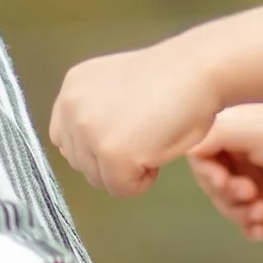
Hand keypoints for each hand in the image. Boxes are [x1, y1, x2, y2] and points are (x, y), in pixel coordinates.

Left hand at [50, 36, 218, 196]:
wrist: (198, 73)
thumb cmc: (171, 81)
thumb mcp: (114, 88)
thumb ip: (94, 110)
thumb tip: (91, 144)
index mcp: (72, 88)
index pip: (64, 138)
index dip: (95, 146)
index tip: (123, 137)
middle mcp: (72, 107)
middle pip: (80, 163)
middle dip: (112, 161)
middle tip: (144, 136)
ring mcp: (90, 131)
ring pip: (99, 179)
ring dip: (127, 171)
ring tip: (152, 141)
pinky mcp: (112, 154)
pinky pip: (122, 189)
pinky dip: (144, 181)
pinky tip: (158, 151)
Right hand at [186, 104, 262, 241]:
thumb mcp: (253, 131)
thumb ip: (215, 134)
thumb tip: (187, 146)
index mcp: (233, 128)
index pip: (199, 154)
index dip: (207, 173)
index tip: (225, 182)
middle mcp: (240, 150)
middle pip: (211, 183)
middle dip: (228, 196)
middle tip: (252, 195)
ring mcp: (256, 175)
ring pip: (228, 204)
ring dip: (241, 213)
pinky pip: (248, 218)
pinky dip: (252, 226)